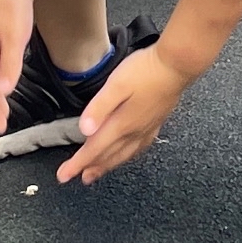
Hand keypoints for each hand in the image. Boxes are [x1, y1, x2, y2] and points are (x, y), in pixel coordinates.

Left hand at [56, 47, 190, 184]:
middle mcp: (135, 131)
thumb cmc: (147, 71)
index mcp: (122, 124)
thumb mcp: (117, 84)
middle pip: (109, 156)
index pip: (95, 149)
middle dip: (92, 168)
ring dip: (109, 165)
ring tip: (98, 172)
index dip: (77, 164)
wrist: (177, 65)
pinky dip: (128, 156)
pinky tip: (128, 153)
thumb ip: (100, 107)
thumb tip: (84, 130)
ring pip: (124, 155)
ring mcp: (147, 127)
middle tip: (79, 177)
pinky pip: (139, 147)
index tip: (64, 176)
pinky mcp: (156, 121)